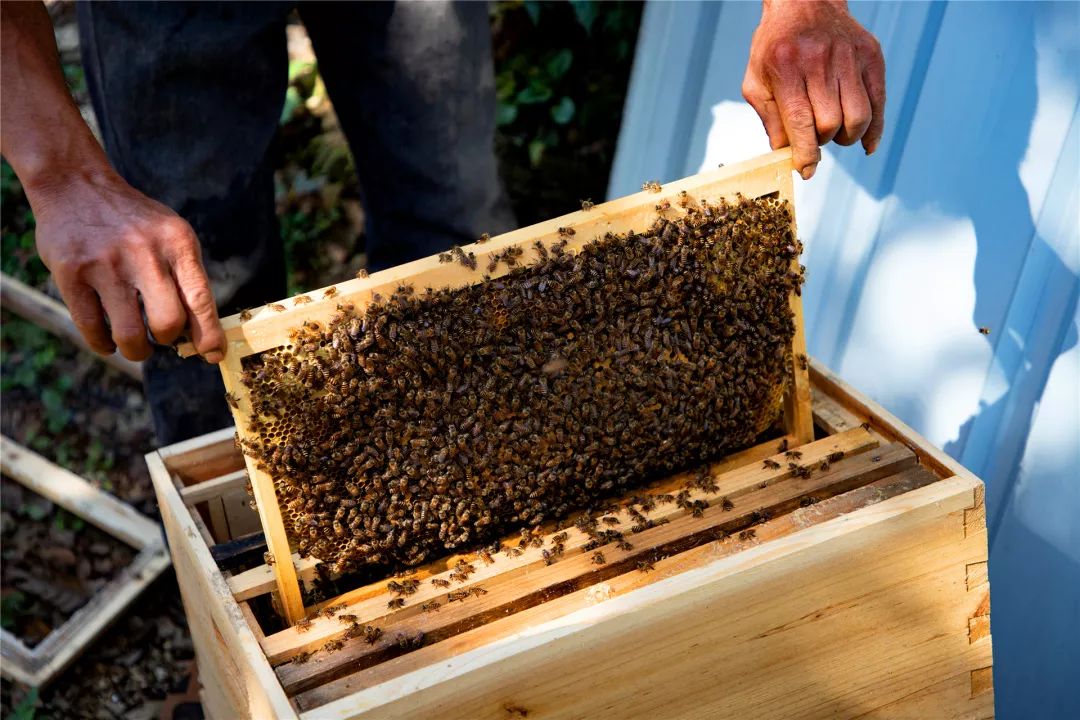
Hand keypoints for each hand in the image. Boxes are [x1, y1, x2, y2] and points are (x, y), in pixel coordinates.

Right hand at [31, 171, 224, 362]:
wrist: (76, 184)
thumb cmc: (133, 222)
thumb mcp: (171, 234)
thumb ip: (186, 276)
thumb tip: (202, 333)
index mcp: (177, 242)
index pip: (200, 300)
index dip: (209, 335)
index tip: (212, 355)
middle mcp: (145, 253)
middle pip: (169, 322)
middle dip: (168, 340)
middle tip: (161, 337)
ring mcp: (105, 264)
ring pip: (130, 334)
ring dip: (136, 350)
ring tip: (136, 346)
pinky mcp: (71, 273)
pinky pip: (92, 328)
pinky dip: (103, 344)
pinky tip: (107, 340)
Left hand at [742, 0, 884, 178]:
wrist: (804, 2)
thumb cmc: (775, 48)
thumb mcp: (756, 81)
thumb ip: (769, 119)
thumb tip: (784, 154)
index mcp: (787, 68)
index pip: (801, 122)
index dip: (805, 154)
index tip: (806, 171)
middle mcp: (821, 61)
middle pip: (831, 123)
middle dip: (822, 141)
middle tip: (814, 136)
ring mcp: (849, 57)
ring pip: (858, 117)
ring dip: (846, 137)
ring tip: (834, 133)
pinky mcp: (871, 56)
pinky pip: (878, 102)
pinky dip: (873, 130)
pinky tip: (865, 144)